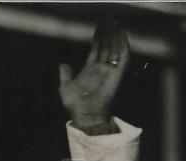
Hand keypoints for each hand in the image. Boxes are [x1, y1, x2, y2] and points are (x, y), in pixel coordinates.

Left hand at [59, 18, 129, 133]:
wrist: (86, 116)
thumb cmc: (75, 106)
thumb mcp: (65, 88)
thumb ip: (65, 76)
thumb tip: (62, 65)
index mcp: (91, 70)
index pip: (97, 49)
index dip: (98, 37)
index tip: (100, 26)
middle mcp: (102, 69)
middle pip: (107, 46)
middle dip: (108, 33)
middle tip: (109, 19)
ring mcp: (110, 71)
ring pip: (115, 49)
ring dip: (116, 36)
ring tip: (114, 23)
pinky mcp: (117, 75)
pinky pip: (123, 58)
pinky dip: (123, 46)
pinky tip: (121, 35)